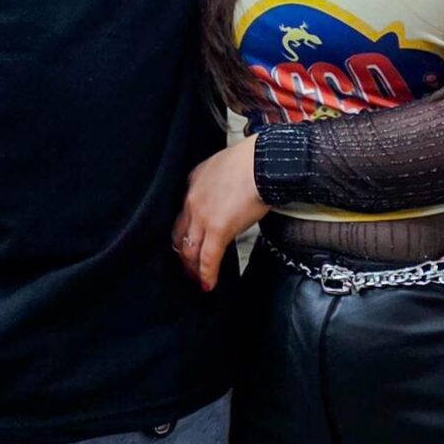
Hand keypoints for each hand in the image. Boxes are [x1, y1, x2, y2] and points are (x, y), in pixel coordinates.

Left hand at [171, 137, 266, 290]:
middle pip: (180, 235)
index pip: (183, 214)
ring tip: (198, 279)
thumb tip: (228, 196)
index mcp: (194, 182)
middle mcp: (192, 200)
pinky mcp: (218, 229)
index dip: (184, 232)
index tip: (188, 242)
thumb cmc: (254, 160)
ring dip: (193, 268)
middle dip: (183, 254)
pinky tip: (208, 284)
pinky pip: (208, 258)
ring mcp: (202, 216)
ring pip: (190, 250)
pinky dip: (206, 274)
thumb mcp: (226, 165)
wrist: (263, 161)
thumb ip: (219, 182)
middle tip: (188, 267)